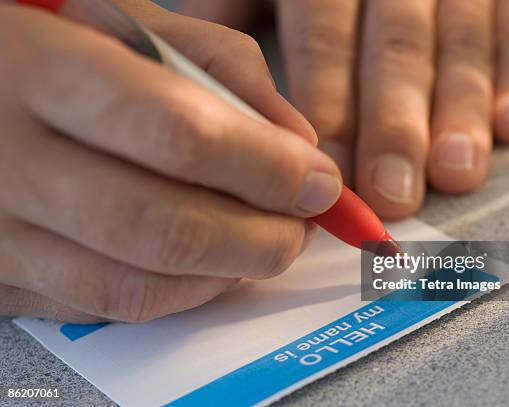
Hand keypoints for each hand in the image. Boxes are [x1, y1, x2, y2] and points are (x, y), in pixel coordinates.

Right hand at [0, 2, 340, 321]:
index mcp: (36, 69)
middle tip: (299, 226)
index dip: (266, 169)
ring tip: (258, 242)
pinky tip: (200, 260)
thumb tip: (297, 146)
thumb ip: (223, 70)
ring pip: (138, 288)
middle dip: (261, 239)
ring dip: (226, 274)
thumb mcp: (128, 23)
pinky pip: (105, 308)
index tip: (318, 182)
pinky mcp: (0, 277)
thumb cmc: (47, 42)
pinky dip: (176, 293)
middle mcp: (5, 161)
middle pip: (166, 231)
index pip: (181, 136)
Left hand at [181, 0, 508, 217]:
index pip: (325, 41)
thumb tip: (202, 92)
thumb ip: (234, 18)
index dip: (331, 108)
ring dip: (460, 114)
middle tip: (394, 194)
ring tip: (455, 173)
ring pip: (459, 45)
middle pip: (395, 51)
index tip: (331, 175)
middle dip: (395, 127)